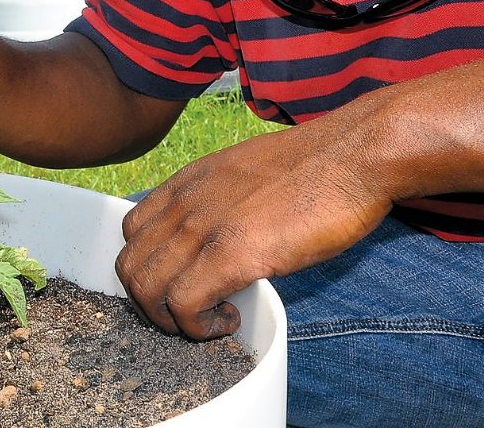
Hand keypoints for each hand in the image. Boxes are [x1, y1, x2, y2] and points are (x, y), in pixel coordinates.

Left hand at [115, 107, 393, 339]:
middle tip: (194, 313)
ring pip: (145, 290)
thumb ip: (220, 198)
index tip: (182, 283)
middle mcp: (187, 201)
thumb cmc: (317, 165)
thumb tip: (220, 230)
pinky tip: (232, 319)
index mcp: (191, 180)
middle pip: (130, 267)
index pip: (132, 231)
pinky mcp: (233, 254)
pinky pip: (184, 306)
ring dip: (172, 321)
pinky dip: (200, 328)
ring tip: (212, 320)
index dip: (150, 267)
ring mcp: (206, 226)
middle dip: (154, 303)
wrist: (353, 154)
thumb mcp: (249, 171)